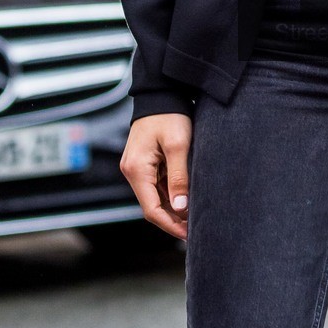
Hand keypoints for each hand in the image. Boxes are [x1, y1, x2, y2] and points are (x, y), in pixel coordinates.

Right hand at [120, 112, 193, 239]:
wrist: (161, 94)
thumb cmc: (170, 116)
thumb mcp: (178, 146)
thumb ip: (179, 177)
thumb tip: (181, 207)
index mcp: (136, 170)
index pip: (151, 209)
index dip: (170, 225)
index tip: (189, 234)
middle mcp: (132, 171)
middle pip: (152, 206)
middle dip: (173, 219)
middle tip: (196, 228)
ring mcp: (137, 168)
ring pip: (155, 197)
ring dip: (173, 208)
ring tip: (195, 216)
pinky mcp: (144, 164)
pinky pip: (157, 186)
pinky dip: (171, 195)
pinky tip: (187, 199)